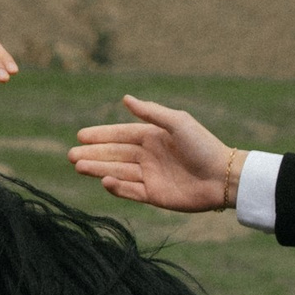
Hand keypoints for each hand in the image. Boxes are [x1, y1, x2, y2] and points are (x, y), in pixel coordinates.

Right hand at [69, 95, 238, 212]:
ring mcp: (151, 177)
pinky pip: (131, 191)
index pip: (121, 135)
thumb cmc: (204, 146)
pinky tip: (104, 181)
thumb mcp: (178, 122)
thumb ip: (151, 113)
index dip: (101, 135)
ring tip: (79, 166)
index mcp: (153, 137)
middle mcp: (149, 156)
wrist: (223, 177)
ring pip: (118, 172)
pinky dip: (117, 187)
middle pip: (115, 155)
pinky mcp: (155, 196)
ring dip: (98, 169)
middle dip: (93, 154)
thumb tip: (126, 98)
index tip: (81, 135)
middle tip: (71, 155)